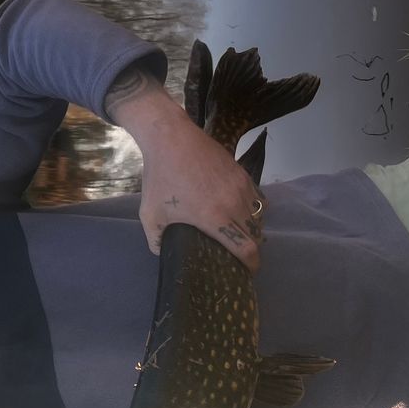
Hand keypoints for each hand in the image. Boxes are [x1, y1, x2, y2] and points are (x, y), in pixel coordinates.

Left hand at [104, 65, 263, 271]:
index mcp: (215, 218)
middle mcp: (234, 204)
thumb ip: (156, 240)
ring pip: (258, 215)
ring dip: (253, 227)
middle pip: (256, 234)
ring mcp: (241, 186)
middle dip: (252, 247)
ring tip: (241, 232)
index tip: (248, 270)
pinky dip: (253, 208)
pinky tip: (240, 210)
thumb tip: (163, 252)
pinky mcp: (242, 173)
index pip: (247, 248)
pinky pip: (257, 197)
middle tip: (240, 252)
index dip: (251, 263)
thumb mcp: (150, 214)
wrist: (171, 137)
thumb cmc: (160, 177)